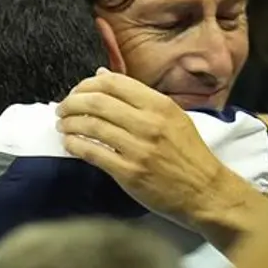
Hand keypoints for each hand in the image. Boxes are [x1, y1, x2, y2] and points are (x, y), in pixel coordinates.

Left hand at [56, 69, 238, 225]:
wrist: (206, 192)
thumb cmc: (189, 155)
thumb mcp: (173, 117)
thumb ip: (139, 97)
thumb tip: (102, 75)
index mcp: (160, 105)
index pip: (114, 83)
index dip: (88, 84)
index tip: (78, 91)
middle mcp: (149, 123)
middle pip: (97, 101)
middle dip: (72, 102)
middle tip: (62, 108)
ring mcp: (138, 149)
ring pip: (91, 126)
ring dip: (70, 123)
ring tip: (63, 125)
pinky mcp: (129, 173)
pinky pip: (93, 153)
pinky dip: (75, 145)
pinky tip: (70, 143)